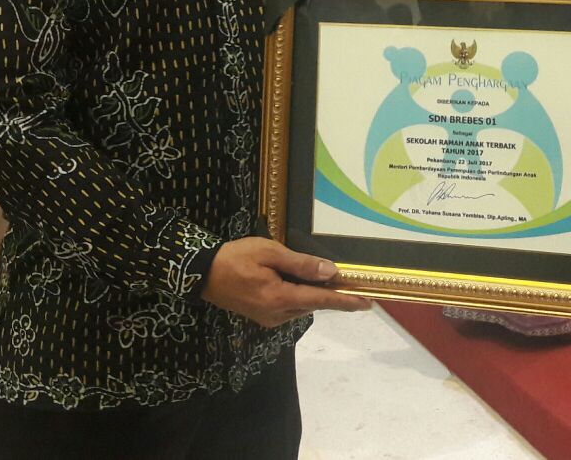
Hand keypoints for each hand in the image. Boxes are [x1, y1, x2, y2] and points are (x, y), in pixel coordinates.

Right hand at [201, 237, 370, 326]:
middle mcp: (278, 315)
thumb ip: (301, 264)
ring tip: (330, 281)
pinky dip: (301, 296)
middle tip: (353, 285)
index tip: (367, 303)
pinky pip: (290, 307)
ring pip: (302, 306)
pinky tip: (302, 283)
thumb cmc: (237, 257)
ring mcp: (269, 318)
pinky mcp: (263, 316)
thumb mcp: (270, 252)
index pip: (321, 300)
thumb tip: (330, 273)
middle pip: (313, 303)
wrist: (203, 274)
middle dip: (333, 295)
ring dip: (316, 295)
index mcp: (280, 298)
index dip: (345, 300)